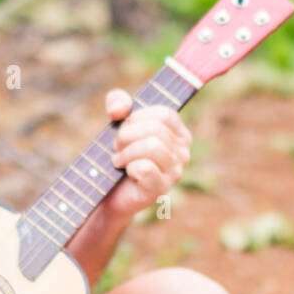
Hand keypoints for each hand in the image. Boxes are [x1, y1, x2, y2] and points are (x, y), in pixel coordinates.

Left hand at [101, 88, 191, 221]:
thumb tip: (119, 109)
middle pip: (155, 129)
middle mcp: (183, 153)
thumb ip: (118, 102)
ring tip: (119, 160)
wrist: (110, 191)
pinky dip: (129, 167)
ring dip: (126, 151)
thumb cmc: (120, 155)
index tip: (125, 128)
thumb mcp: (117, 122)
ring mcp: (175, 172)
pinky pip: (145, 167)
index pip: (165, 114)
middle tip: (118, 147)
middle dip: (127, 135)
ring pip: (151, 146)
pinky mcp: (161, 188)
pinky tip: (126, 172)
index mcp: (180, 135)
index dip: (138, 117)